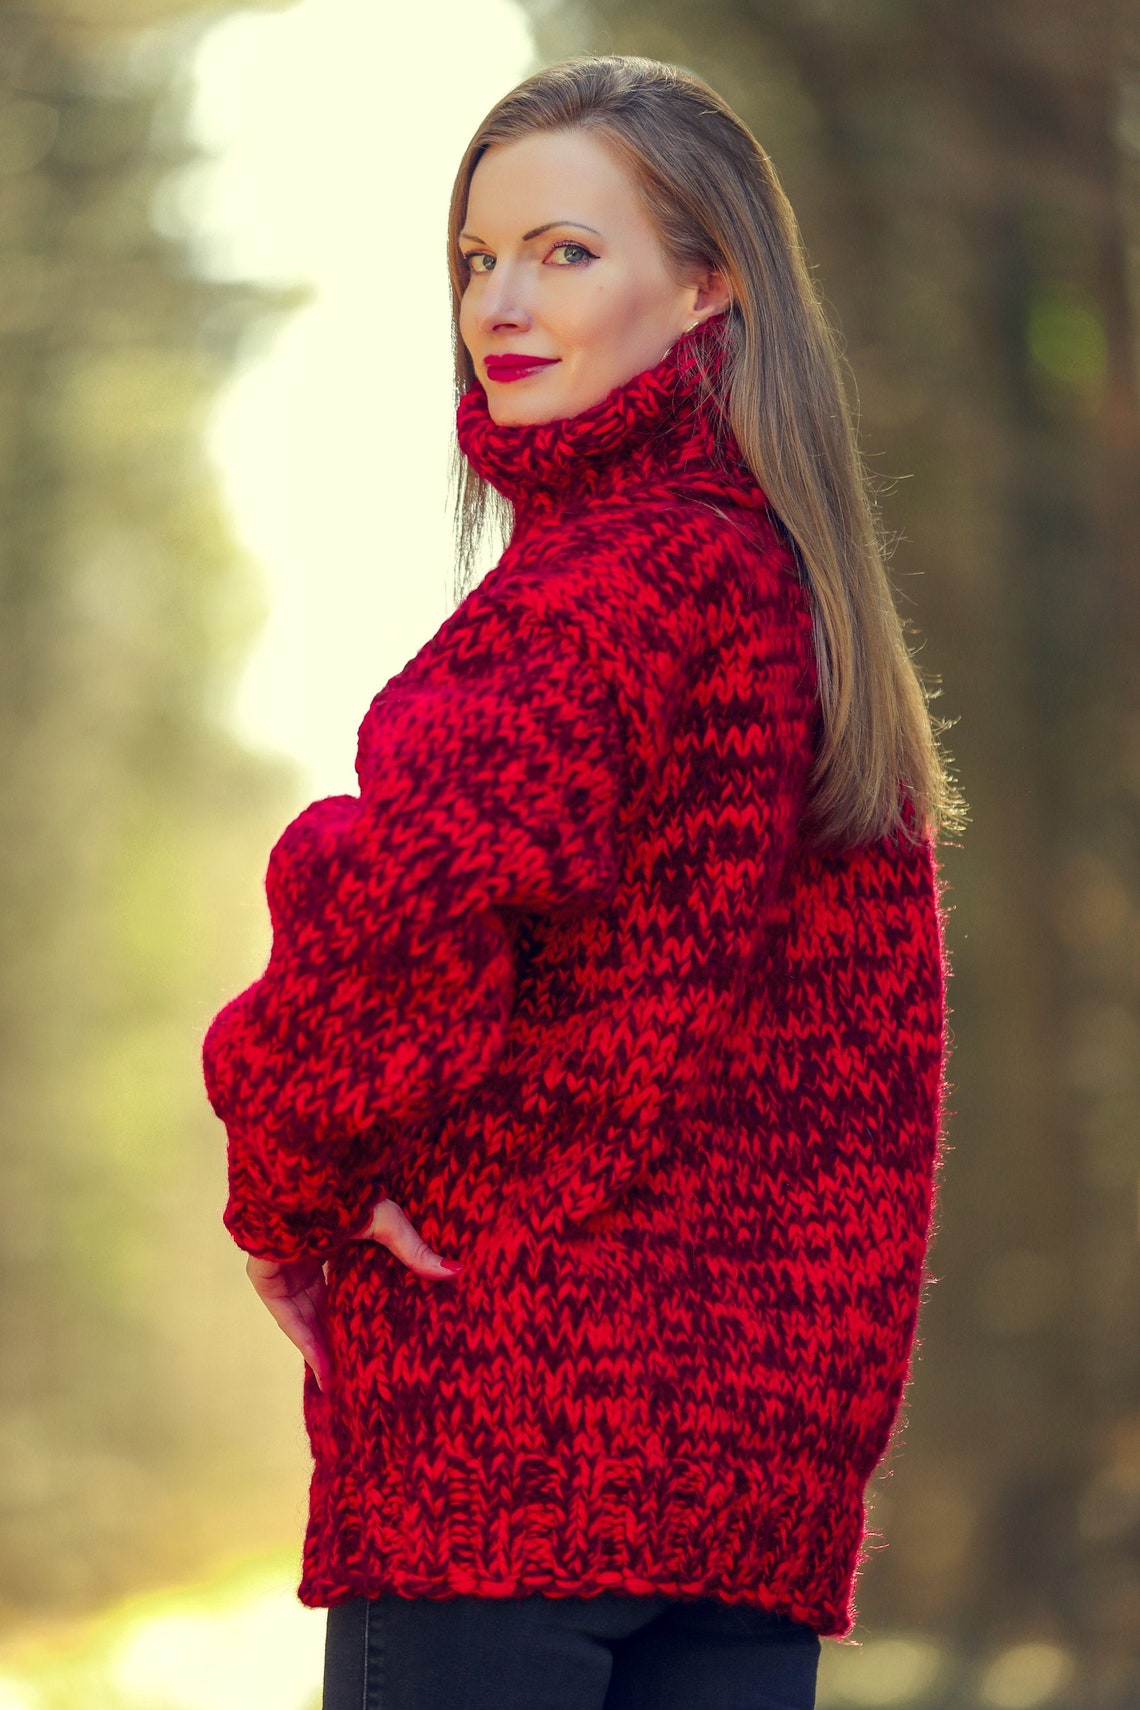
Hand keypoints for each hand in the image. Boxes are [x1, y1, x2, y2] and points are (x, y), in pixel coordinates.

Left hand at [244, 1199, 462, 1391]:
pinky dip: (308, 1345)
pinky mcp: (266, 1280)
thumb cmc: (344, 1194)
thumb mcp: (386, 1223)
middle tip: (364, 1366)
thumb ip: (414, 1251)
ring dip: (325, 1349)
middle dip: (342, 1336)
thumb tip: (456, 1271)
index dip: (362, 1310)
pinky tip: (326, 1373)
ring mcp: (285, 1270)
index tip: (382, 1335)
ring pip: (307, 1318)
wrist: (301, 1186)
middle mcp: (307, 1257)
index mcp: (333, 1238)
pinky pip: (289, 1320)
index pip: (346, 1283)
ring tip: (346, 1382)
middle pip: (326, 1306)